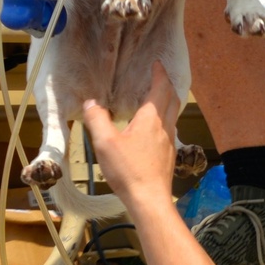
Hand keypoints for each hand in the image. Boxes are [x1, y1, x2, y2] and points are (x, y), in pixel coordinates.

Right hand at [81, 62, 177, 211]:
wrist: (149, 200)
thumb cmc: (128, 170)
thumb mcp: (105, 143)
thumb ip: (97, 119)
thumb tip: (91, 102)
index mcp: (151, 119)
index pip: (160, 88)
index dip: (159, 74)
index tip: (157, 63)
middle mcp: (164, 127)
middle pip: (172, 99)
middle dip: (167, 84)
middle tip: (158, 76)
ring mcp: (168, 142)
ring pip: (172, 114)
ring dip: (167, 101)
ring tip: (156, 98)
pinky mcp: (168, 156)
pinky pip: (169, 129)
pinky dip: (164, 118)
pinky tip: (153, 129)